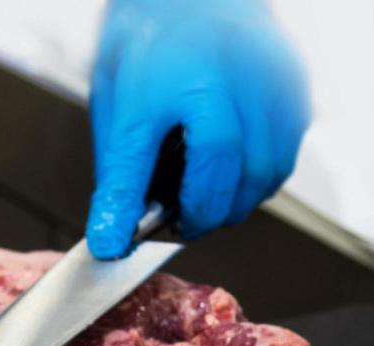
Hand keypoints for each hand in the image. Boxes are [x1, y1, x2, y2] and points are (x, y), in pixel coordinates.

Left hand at [86, 0, 309, 258]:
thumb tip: (112, 232)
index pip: (163, 168)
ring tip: (201, 197)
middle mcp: (238, 84)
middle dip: (201, 214)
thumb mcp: (116, 106)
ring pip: (265, 175)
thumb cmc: (150, 42)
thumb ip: (120, 172)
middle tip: (176, 221)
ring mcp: (274, 85)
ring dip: (233, 200)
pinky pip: (285, 153)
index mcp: (184, 85)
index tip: (120, 242)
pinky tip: (228, 169)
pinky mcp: (295, 88)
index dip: (142, 213)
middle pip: (231, 180)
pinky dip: (256, 176)